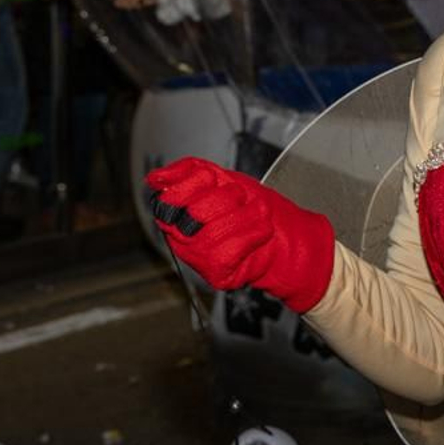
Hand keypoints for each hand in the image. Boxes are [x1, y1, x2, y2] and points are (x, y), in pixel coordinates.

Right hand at [145, 157, 335, 312]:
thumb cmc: (253, 208)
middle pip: (195, 211)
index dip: (198, 182)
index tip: (215, 179)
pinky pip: (228, 250)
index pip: (169, 196)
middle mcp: (180, 236)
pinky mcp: (215, 273)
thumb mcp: (222, 178)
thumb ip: (189, 171)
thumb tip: (155, 178)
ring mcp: (196, 256)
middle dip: (227, 198)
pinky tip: (260, 232)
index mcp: (176, 212)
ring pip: (213, 231)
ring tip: (258, 214)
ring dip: (246, 216)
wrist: (288, 236)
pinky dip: (252, 235)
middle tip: (241, 199)